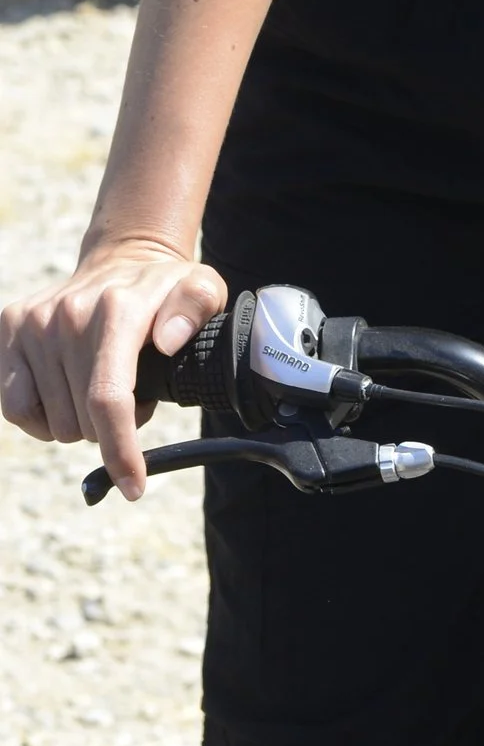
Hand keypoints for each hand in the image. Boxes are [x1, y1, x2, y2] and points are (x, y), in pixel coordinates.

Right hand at [0, 236, 226, 502]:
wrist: (123, 259)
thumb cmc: (166, 290)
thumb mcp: (202, 288)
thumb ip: (196, 308)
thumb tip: (168, 339)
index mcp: (116, 309)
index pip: (108, 398)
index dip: (120, 452)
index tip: (134, 486)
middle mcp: (67, 314)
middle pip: (81, 422)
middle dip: (110, 429)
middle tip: (133, 397)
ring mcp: (33, 323)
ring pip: (50, 423)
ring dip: (80, 423)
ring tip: (102, 389)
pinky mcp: (9, 329)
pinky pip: (15, 408)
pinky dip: (42, 419)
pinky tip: (66, 396)